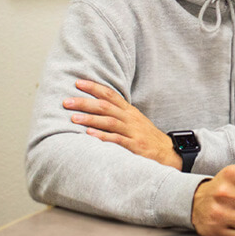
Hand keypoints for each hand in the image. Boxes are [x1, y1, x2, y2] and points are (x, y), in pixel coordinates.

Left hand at [64, 80, 180, 168]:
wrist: (168, 152)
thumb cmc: (147, 137)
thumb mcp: (135, 121)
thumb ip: (118, 113)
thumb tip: (96, 106)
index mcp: (129, 111)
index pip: (110, 94)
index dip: (94, 87)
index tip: (77, 83)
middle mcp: (130, 118)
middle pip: (105, 106)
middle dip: (84, 103)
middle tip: (66, 102)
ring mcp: (133, 132)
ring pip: (109, 121)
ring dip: (90, 119)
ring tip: (73, 118)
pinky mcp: (135, 146)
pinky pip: (117, 140)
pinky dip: (103, 137)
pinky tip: (89, 136)